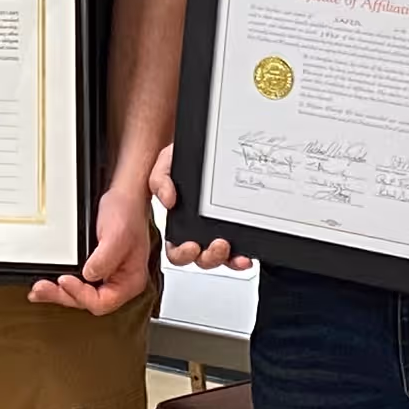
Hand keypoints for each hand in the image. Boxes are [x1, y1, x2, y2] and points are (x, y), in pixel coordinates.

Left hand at [31, 173, 155, 315]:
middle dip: (63, 296)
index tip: (65, 280)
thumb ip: (105, 259)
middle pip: (88, 301)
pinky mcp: (93, 266)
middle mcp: (117, 281)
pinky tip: (47, 283)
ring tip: (39, 290)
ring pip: (80, 294)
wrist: (124, 195)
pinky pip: (77, 281)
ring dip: (58, 293)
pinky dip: (61, 284)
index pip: (104, 301)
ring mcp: (105, 275)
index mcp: (129, 280)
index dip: (82, 295)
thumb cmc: (127, 212)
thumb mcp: (117, 234)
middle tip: (42, 289)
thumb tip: (88, 275)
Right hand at [149, 140, 249, 270]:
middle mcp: (198, 232)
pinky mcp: (237, 228)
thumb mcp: (166, 164)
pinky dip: (244, 256)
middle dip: (211, 258)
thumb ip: (160, 180)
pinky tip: (248, 253)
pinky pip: (240, 249)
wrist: (206, 147)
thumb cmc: (184, 158)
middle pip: (201, 259)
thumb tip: (168, 199)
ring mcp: (219, 231)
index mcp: (178, 223)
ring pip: (223, 259)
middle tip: (219, 245)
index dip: (183, 254)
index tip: (191, 246)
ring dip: (230, 261)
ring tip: (238, 255)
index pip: (176, 250)